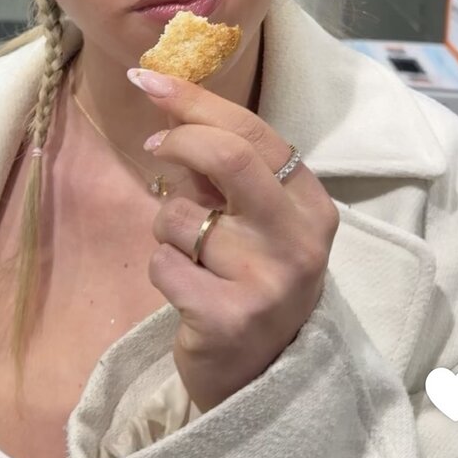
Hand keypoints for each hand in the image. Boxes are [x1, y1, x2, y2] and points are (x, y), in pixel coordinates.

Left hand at [129, 67, 339, 413]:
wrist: (260, 377)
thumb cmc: (251, 277)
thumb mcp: (254, 217)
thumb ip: (223, 168)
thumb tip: (167, 101)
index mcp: (310, 202)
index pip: (252, 131)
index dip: (194, 100)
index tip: (147, 80)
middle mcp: (300, 237)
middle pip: (227, 156)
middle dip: (177, 141)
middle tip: (153, 149)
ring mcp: (269, 279)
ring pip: (181, 215)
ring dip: (167, 226)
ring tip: (192, 254)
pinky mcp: (231, 316)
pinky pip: (164, 262)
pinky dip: (162, 267)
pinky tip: (187, 290)